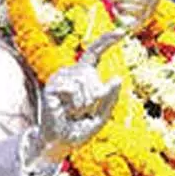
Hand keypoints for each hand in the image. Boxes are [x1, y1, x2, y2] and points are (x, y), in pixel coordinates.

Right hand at [36, 32, 122, 163]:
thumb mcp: (102, 116)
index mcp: (84, 75)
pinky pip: (73, 90)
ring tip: (73, 113)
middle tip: (82, 112)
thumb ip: (110, 98)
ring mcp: (60, 78)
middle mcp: (71, 72)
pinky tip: (64, 111)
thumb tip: (117, 78)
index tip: (123, 32)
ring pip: (85, 84)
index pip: (95, 52)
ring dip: (84, 104)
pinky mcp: (51, 87)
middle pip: (94, 78)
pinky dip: (74, 105)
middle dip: (95, 99)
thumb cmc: (79, 129)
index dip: (107, 40)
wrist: (59, 144)